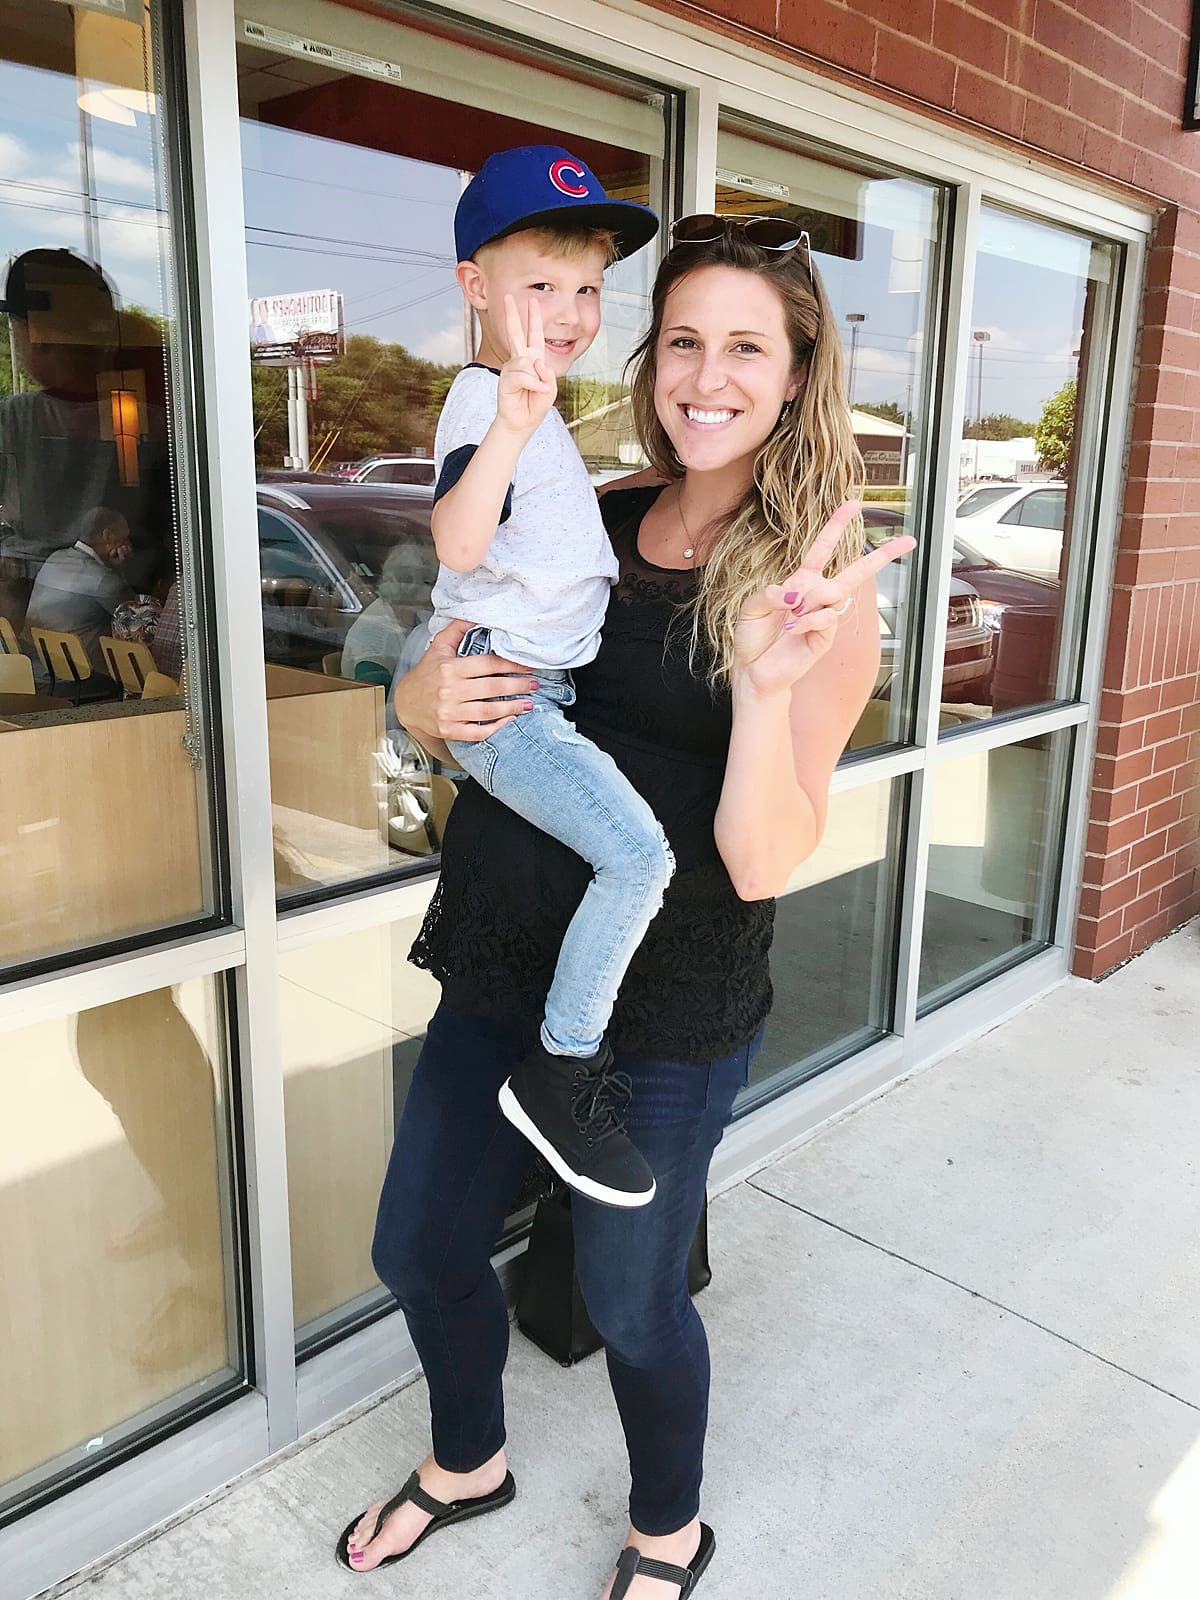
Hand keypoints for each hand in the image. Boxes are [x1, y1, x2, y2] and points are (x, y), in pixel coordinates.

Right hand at [392, 617, 537, 744]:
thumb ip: (457, 629)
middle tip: (534, 685)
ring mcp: (449, 712)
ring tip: (528, 704)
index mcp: (450, 668)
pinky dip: (496, 728)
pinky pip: (478, 732)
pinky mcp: (449, 730)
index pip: (488, 665)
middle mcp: (450, 690)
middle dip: (518, 686)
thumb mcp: (438, 647)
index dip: (511, 665)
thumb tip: (476, 613)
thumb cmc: (426, 674)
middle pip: (492, 688)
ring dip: (512, 708)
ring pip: (488, 712)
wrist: (405, 703)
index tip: (527, 667)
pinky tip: (509, 721)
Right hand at [495, 295, 556, 435]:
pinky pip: (524, 376)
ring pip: (528, 363)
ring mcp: (512, 368)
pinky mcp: (507, 378)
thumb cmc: (536, 404)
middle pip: (516, 332)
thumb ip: (547, 373)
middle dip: (513, 314)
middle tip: (508, 297)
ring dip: (537, 380)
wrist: (523, 422)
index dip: (533, 318)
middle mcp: (521, 360)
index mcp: (533, 359)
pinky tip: (536, 392)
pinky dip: (534, 385)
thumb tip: (535, 362)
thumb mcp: (550, 389)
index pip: (534, 335)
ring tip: (537, 391)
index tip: (531, 301)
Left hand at [734, 500, 915, 697]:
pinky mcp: (826, 637)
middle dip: (883, 555)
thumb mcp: (752, 606)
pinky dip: (807, 619)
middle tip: (909, 541)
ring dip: (810, 600)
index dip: (836, 526)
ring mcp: (825, 616)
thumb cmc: (753, 637)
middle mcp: (817, 596)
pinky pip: (825, 618)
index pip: (823, 548)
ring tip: (790, 616)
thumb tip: (795, 595)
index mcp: (802, 581)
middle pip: (856, 571)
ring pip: (834, 593)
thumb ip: (770, 593)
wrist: (754, 670)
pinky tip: (792, 627)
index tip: (853, 504)